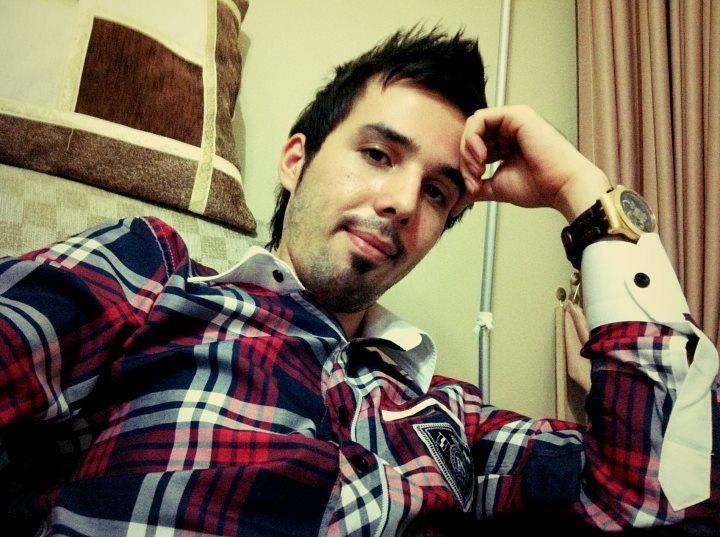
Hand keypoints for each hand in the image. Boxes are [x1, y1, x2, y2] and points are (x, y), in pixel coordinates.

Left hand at [455, 105, 610, 222]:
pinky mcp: (515, 115)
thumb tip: (455, 204)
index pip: (473, 148)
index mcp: (505, 144)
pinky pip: (480, 119)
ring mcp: (512, 120)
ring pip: (472, 126)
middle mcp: (508, 129)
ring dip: (468, 150)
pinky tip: (481, 156)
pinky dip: (473, 138)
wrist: (561, 186)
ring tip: (478, 169)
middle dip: (465, 161)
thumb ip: (475, 189)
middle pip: (470, 136)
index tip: (473, 187)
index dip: (466, 167)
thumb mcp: (496, 187)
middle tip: (473, 180)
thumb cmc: (537, 187)